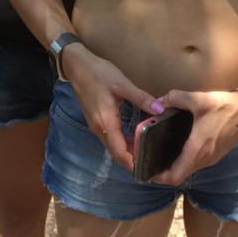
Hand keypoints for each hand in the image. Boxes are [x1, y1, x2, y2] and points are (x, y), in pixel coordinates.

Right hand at [62, 43, 163, 170]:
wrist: (77, 66)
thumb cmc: (98, 74)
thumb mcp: (122, 84)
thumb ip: (141, 98)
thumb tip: (160, 109)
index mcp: (106, 122)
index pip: (119, 152)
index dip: (132, 163)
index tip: (147, 171)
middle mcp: (99, 128)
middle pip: (115, 153)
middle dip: (132, 162)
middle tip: (152, 165)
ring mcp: (96, 125)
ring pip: (112, 146)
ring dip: (127, 153)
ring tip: (146, 155)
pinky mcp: (96, 121)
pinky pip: (110, 138)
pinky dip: (122, 144)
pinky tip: (135, 140)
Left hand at [149, 88, 237, 184]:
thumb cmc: (225, 107)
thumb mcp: (198, 99)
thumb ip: (176, 98)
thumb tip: (160, 101)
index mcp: (197, 149)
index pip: (175, 175)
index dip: (159, 178)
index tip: (146, 172)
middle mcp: (204, 159)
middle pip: (180, 175)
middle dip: (163, 172)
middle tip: (149, 161)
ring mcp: (212, 158)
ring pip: (189, 170)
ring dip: (175, 167)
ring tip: (160, 155)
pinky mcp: (217, 154)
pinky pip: (196, 163)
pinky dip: (185, 161)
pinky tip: (178, 148)